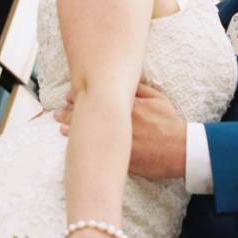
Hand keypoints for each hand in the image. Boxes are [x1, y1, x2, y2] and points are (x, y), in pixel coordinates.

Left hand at [55, 85, 186, 178]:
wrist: (180, 148)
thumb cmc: (169, 122)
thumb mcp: (157, 99)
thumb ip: (139, 89)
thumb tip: (124, 81)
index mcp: (127, 104)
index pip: (96, 96)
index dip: (80, 95)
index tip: (70, 95)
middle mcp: (119, 121)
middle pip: (88, 114)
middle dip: (70, 112)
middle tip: (57, 112)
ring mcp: (117, 139)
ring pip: (88, 132)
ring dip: (71, 128)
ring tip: (59, 125)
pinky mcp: (119, 156)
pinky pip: (96, 150)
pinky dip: (83, 146)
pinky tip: (71, 145)